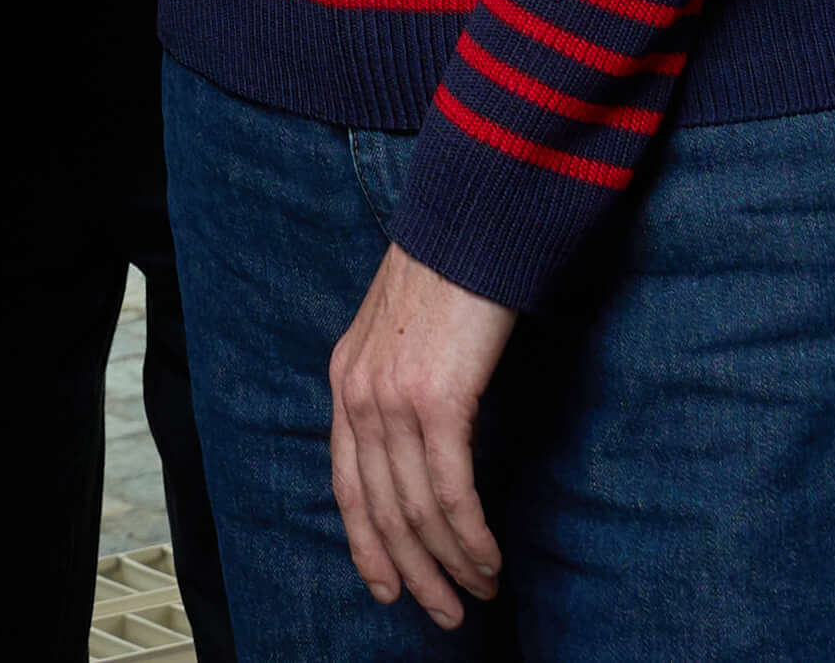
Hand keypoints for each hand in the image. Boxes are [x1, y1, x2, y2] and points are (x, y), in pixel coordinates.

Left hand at [325, 245, 518, 627]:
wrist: (474, 220)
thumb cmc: (452, 271)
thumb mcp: (402, 329)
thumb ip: (398, 381)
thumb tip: (420, 437)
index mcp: (346, 379)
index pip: (346, 483)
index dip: (366, 543)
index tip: (388, 587)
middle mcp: (358, 394)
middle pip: (379, 509)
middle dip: (412, 571)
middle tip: (442, 613)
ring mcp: (394, 399)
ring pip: (415, 510)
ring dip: (448, 563)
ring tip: (476, 594)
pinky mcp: (438, 401)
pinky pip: (450, 492)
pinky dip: (469, 536)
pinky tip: (488, 560)